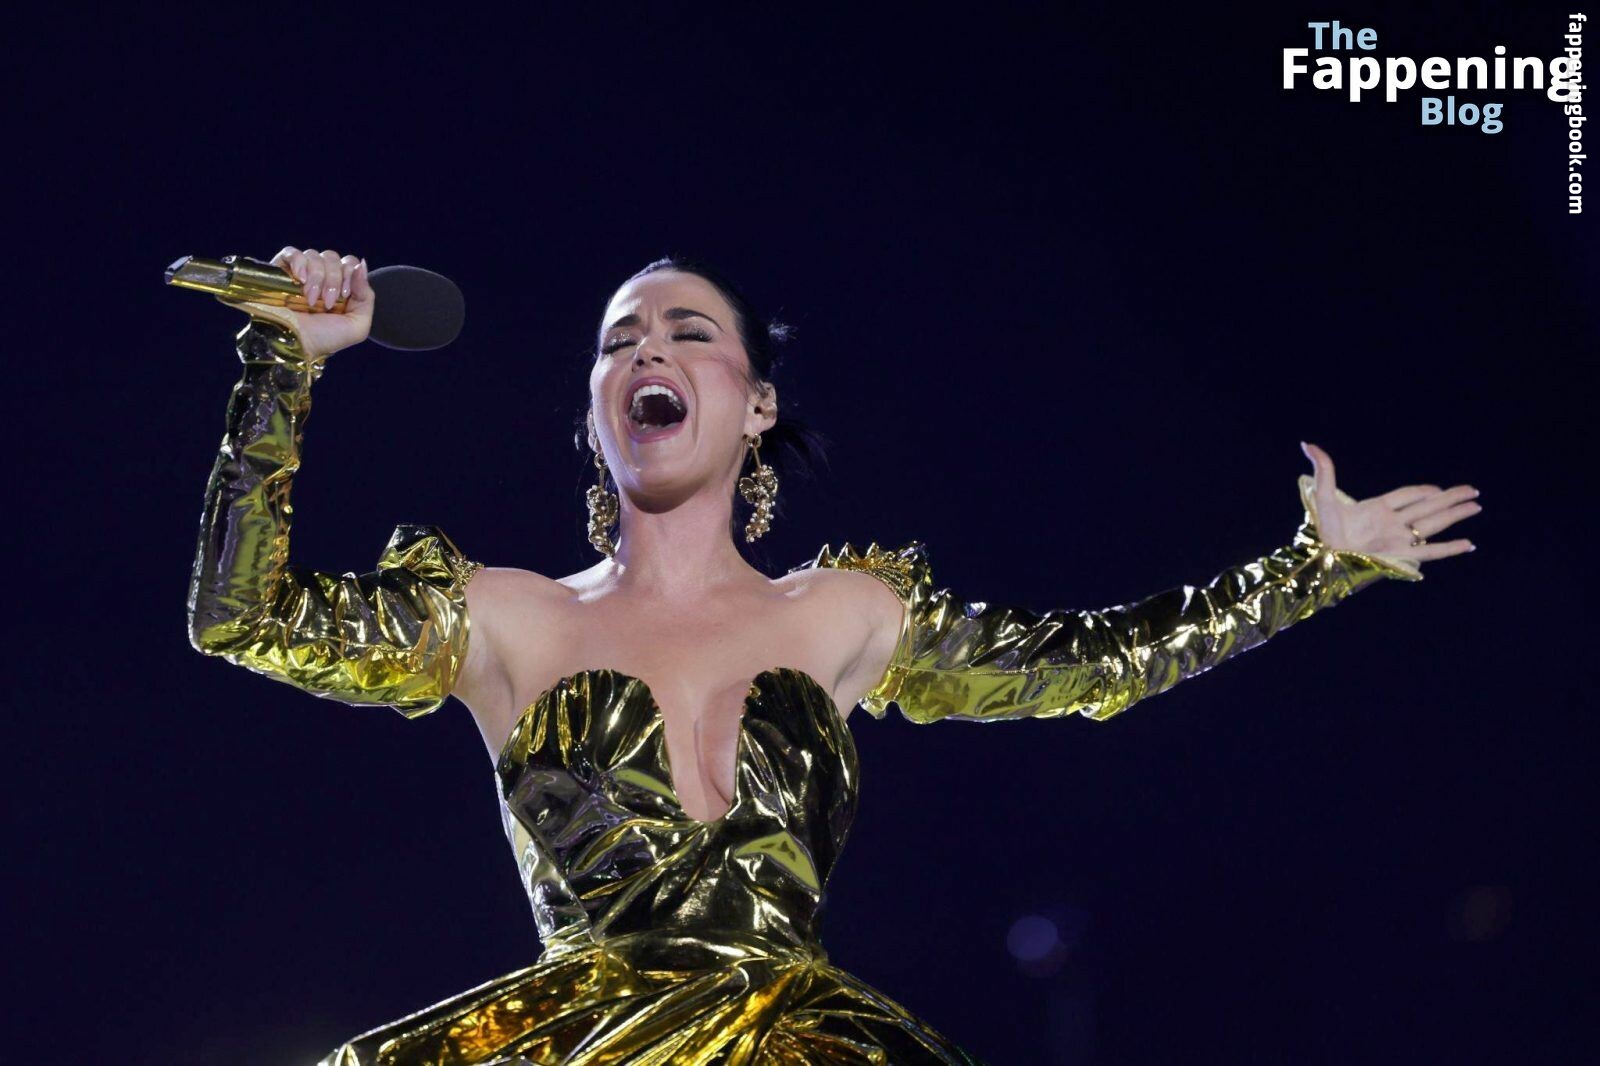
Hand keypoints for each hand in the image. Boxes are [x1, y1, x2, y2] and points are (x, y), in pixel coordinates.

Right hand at [222, 246, 373, 360]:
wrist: (293, 345)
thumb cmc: (324, 339)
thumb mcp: (357, 326)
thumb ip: (366, 296)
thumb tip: (361, 264)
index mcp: (339, 288)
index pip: (350, 263)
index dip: (350, 274)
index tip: (344, 295)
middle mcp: (321, 278)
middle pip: (333, 257)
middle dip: (333, 279)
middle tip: (327, 302)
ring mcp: (300, 274)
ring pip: (314, 255)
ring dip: (317, 277)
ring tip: (310, 300)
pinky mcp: (280, 271)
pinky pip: (292, 252)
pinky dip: (299, 262)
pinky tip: (300, 279)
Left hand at [1300, 441, 1478, 567]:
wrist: (1322, 560)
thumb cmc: (1322, 531)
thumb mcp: (1323, 497)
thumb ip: (1324, 470)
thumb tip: (1308, 444)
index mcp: (1376, 509)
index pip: (1407, 496)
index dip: (1424, 491)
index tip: (1441, 488)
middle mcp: (1392, 523)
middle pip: (1428, 507)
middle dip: (1451, 498)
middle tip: (1474, 490)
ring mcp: (1398, 539)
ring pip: (1434, 524)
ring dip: (1455, 515)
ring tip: (1476, 506)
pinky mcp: (1400, 555)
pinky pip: (1431, 552)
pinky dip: (1450, 548)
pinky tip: (1468, 543)